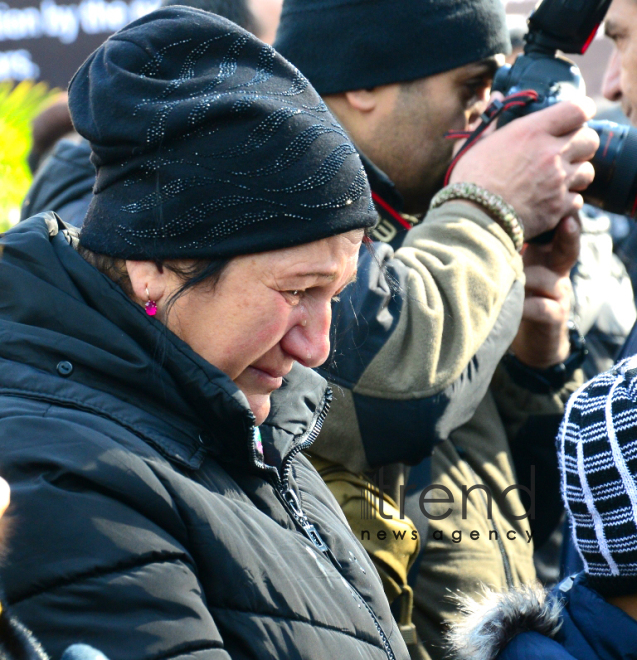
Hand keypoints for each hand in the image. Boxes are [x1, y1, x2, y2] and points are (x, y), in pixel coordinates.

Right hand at [449, 98, 598, 239]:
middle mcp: (551, 153)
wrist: (473, 219)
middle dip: (582, 144)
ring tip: (559, 178)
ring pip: (587, 171)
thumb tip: (496, 97)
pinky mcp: (558, 207)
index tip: (578, 115)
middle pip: (590, 139)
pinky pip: (577, 200)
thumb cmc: (469, 180)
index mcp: (532, 131)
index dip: (582, 110)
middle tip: (567, 150)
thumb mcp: (474, 144)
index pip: (578, 109)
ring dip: (576, 174)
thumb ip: (490, 119)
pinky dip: (567, 200)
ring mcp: (558, 181)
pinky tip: (551, 201)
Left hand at [509, 216, 579, 367]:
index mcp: (546, 257)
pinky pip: (541, 306)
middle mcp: (557, 272)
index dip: (558, 219)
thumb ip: (509, 250)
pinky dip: (525, 305)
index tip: (553, 201)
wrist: (531, 340)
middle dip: (568, 234)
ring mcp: (559, 294)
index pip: (558, 233)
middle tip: (566, 221)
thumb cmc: (517, 297)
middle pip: (567, 249)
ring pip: (544, 278)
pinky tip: (513, 307)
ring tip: (502, 278)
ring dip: (522, 278)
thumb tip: (478, 221)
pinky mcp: (554, 316)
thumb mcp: (516, 271)